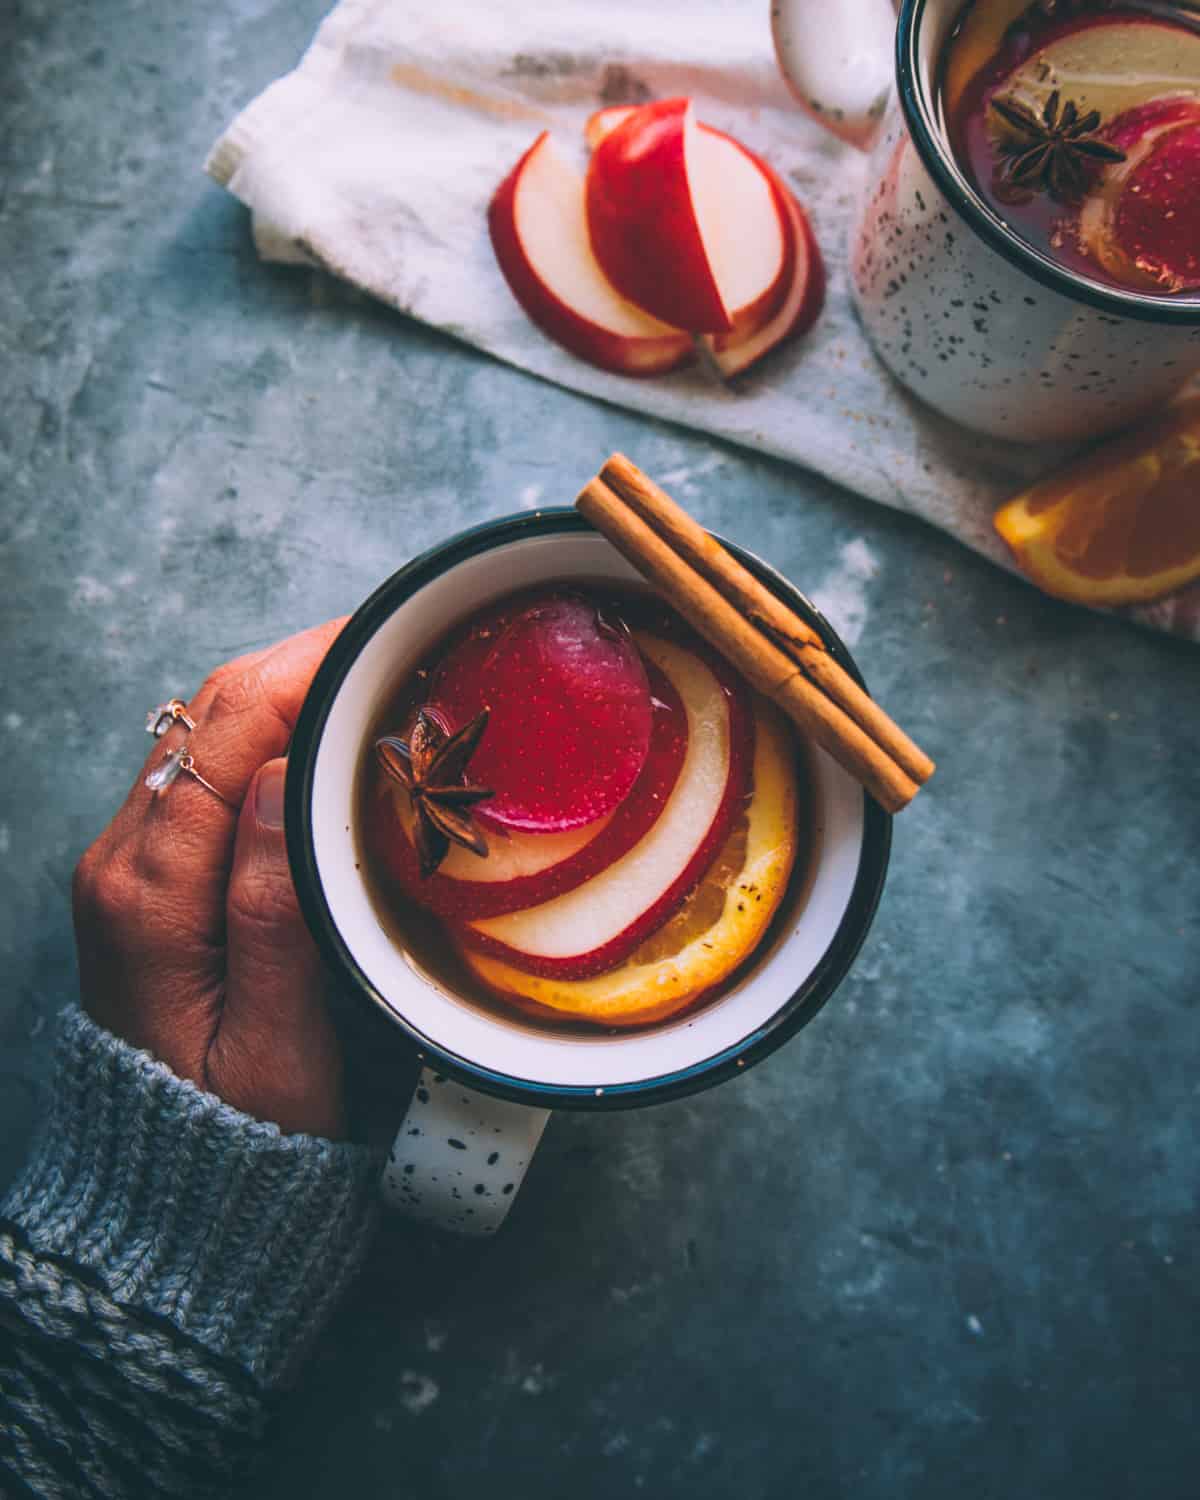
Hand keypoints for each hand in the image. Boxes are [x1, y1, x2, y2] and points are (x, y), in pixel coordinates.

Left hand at [73, 620, 349, 1138]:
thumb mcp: (276, 1044)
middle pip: (206, 713)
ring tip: (371, 675)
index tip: (381, 639)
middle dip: (299, 661)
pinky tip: (326, 734)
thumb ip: (272, 907)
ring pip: (205, 731)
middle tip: (392, 644)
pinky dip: (268, 733)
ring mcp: (131, 864)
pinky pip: (208, 772)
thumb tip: (287, 776)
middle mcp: (125, 861)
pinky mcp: (151, 877)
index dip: (304, 669)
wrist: (174, 1187)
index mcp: (150, 894)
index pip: (224, 734)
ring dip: (285, 690)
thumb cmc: (239, 1132)